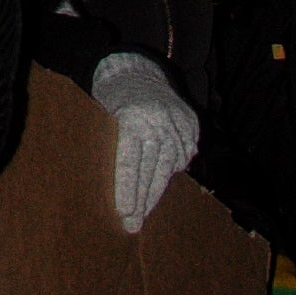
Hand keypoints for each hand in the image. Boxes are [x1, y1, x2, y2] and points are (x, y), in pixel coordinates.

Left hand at [91, 49, 199, 229]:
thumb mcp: (104, 115)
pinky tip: (159, 187)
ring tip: (143, 214)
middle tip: (131, 225)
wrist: (138, 69)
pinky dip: (170, 172)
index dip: (127, 190)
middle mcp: (159, 122)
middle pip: (150, 171)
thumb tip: (113, 184)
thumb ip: (111, 145)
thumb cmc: (112, 97)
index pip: (131, 163)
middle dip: (140, 201)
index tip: (123, 213)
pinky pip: (181, 158)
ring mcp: (178, 124)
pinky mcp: (190, 125)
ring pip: (167, 168)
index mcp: (133, 118)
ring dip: (154, 194)